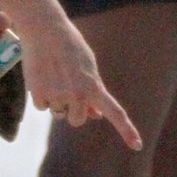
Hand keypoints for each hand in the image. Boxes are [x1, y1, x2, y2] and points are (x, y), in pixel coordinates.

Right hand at [21, 13, 141, 148]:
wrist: (45, 29)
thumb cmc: (70, 47)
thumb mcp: (88, 67)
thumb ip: (93, 92)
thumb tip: (97, 116)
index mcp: (94, 87)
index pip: (116, 113)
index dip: (127, 131)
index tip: (138, 146)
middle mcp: (77, 95)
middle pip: (77, 120)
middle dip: (73, 110)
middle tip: (67, 86)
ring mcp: (57, 96)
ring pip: (57, 113)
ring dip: (55, 100)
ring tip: (53, 75)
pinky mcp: (38, 94)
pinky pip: (42, 106)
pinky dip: (41, 95)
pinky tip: (41, 76)